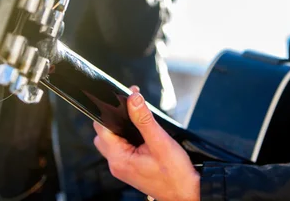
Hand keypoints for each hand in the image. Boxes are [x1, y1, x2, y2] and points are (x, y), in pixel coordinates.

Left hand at [93, 86, 199, 200]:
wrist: (186, 195)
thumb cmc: (175, 174)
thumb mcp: (160, 142)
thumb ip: (144, 119)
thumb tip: (133, 98)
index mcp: (119, 159)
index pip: (102, 127)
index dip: (111, 110)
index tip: (125, 98)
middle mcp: (116, 164)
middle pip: (104, 133)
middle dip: (115, 118)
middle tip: (133, 108)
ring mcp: (122, 167)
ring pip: (112, 140)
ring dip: (121, 128)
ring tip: (138, 121)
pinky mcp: (130, 168)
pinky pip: (121, 148)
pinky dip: (127, 137)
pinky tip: (141, 134)